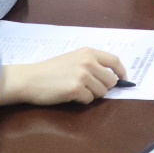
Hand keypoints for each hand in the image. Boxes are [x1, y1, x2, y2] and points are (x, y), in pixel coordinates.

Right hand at [0, 47, 126, 106]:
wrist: (30, 79)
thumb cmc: (50, 69)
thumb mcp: (73, 58)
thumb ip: (91, 63)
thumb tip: (111, 76)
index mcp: (88, 52)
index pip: (114, 61)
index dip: (121, 72)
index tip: (123, 80)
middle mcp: (88, 62)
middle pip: (110, 80)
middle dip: (104, 88)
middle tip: (90, 89)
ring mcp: (82, 75)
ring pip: (101, 92)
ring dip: (92, 95)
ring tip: (77, 90)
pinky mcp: (76, 89)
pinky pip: (89, 100)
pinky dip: (82, 100)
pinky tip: (70, 95)